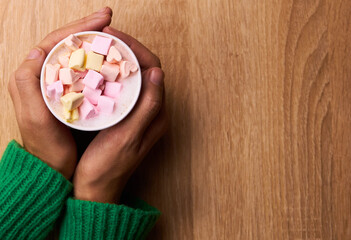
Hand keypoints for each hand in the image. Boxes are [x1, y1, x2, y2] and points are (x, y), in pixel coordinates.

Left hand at [7, 7, 112, 178]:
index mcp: (34, 76)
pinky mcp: (71, 94)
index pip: (57, 41)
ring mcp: (60, 84)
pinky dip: (97, 60)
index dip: (80, 27)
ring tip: (112, 34)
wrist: (52, 166)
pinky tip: (109, 58)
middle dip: (89, 28)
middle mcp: (45, 76)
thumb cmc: (45, 145)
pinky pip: (84, 70)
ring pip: (78, 54)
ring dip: (94, 41)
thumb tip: (37, 51)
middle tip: (108, 18)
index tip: (102, 20)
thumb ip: (26, 84)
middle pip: (68, 43)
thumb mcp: (33, 117)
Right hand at [73, 26, 167, 202]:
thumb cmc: (109, 167)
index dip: (136, 49)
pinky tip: (99, 70)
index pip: (153, 70)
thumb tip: (157, 73)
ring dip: (121, 60)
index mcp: (157, 114)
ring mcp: (140, 114)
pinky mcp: (127, 117)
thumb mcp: (128, 136)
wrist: (97, 189)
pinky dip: (113, 75)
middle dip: (128, 50)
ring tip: (101, 48)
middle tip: (105, 38)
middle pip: (145, 70)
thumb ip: (147, 106)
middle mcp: (152, 112)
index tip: (114, 37)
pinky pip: (124, 88)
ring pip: (134, 78)